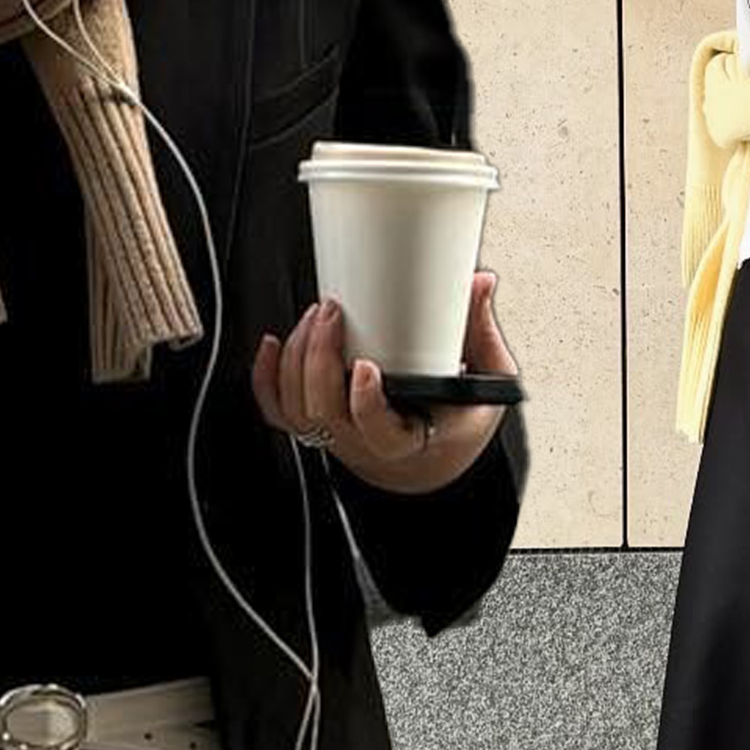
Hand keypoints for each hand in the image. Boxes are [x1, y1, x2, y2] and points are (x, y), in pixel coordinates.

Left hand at [251, 273, 519, 496]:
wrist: (428, 465)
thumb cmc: (453, 427)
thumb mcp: (483, 388)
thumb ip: (480, 334)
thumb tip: (480, 284)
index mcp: (409, 442)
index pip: (376, 431)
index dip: (364, 400)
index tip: (365, 366)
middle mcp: (363, 444)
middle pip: (323, 411)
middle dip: (319, 357)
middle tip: (332, 313)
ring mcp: (335, 438)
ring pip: (296, 408)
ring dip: (296, 358)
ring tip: (314, 317)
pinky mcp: (316, 428)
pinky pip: (278, 411)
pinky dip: (266, 379)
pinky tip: (272, 345)